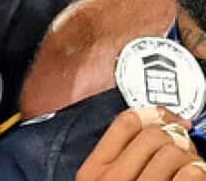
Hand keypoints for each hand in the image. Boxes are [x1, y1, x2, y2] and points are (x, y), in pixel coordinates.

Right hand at [77, 107, 205, 180]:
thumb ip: (116, 159)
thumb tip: (156, 129)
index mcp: (93, 170)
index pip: (126, 122)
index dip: (156, 114)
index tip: (172, 119)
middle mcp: (113, 179)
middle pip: (152, 135)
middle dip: (175, 138)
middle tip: (185, 147)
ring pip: (172, 152)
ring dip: (189, 157)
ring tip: (190, 166)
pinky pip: (191, 173)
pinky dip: (198, 170)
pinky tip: (196, 175)